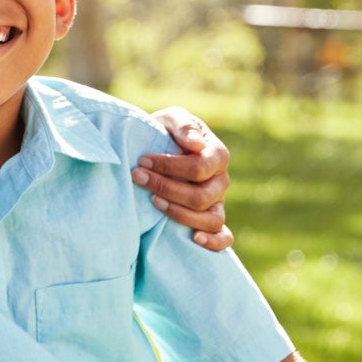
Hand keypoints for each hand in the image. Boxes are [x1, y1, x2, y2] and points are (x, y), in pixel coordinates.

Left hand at [139, 107, 232, 250]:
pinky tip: (194, 239)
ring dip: (180, 214)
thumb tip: (196, 145)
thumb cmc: (165, 132)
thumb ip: (184, 126)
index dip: (170, 166)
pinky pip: (224, 237)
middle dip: (166, 188)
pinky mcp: (210, 219)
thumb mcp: (171, 119)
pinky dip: (214, 241)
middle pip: (201, 196)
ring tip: (153, 202)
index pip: (200, 168)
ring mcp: (218, 202)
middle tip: (137, 178)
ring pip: (210, 219)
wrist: (155, 148)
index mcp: (217, 155)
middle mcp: (221, 181)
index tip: (142, 161)